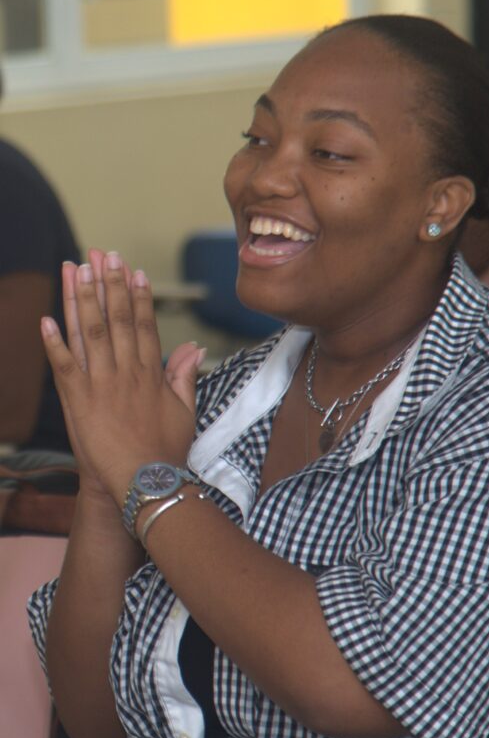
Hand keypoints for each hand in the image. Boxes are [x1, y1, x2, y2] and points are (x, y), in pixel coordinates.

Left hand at [43, 251, 204, 506]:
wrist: (143, 483)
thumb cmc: (165, 451)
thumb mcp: (184, 412)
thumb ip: (184, 376)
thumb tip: (193, 348)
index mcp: (151, 374)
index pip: (144, 325)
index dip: (138, 296)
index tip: (132, 270)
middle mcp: (126, 373)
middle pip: (116, 320)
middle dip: (109, 284)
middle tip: (103, 254)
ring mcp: (101, 385)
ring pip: (89, 333)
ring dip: (82, 299)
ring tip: (76, 270)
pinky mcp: (78, 401)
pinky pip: (63, 366)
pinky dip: (54, 343)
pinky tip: (46, 320)